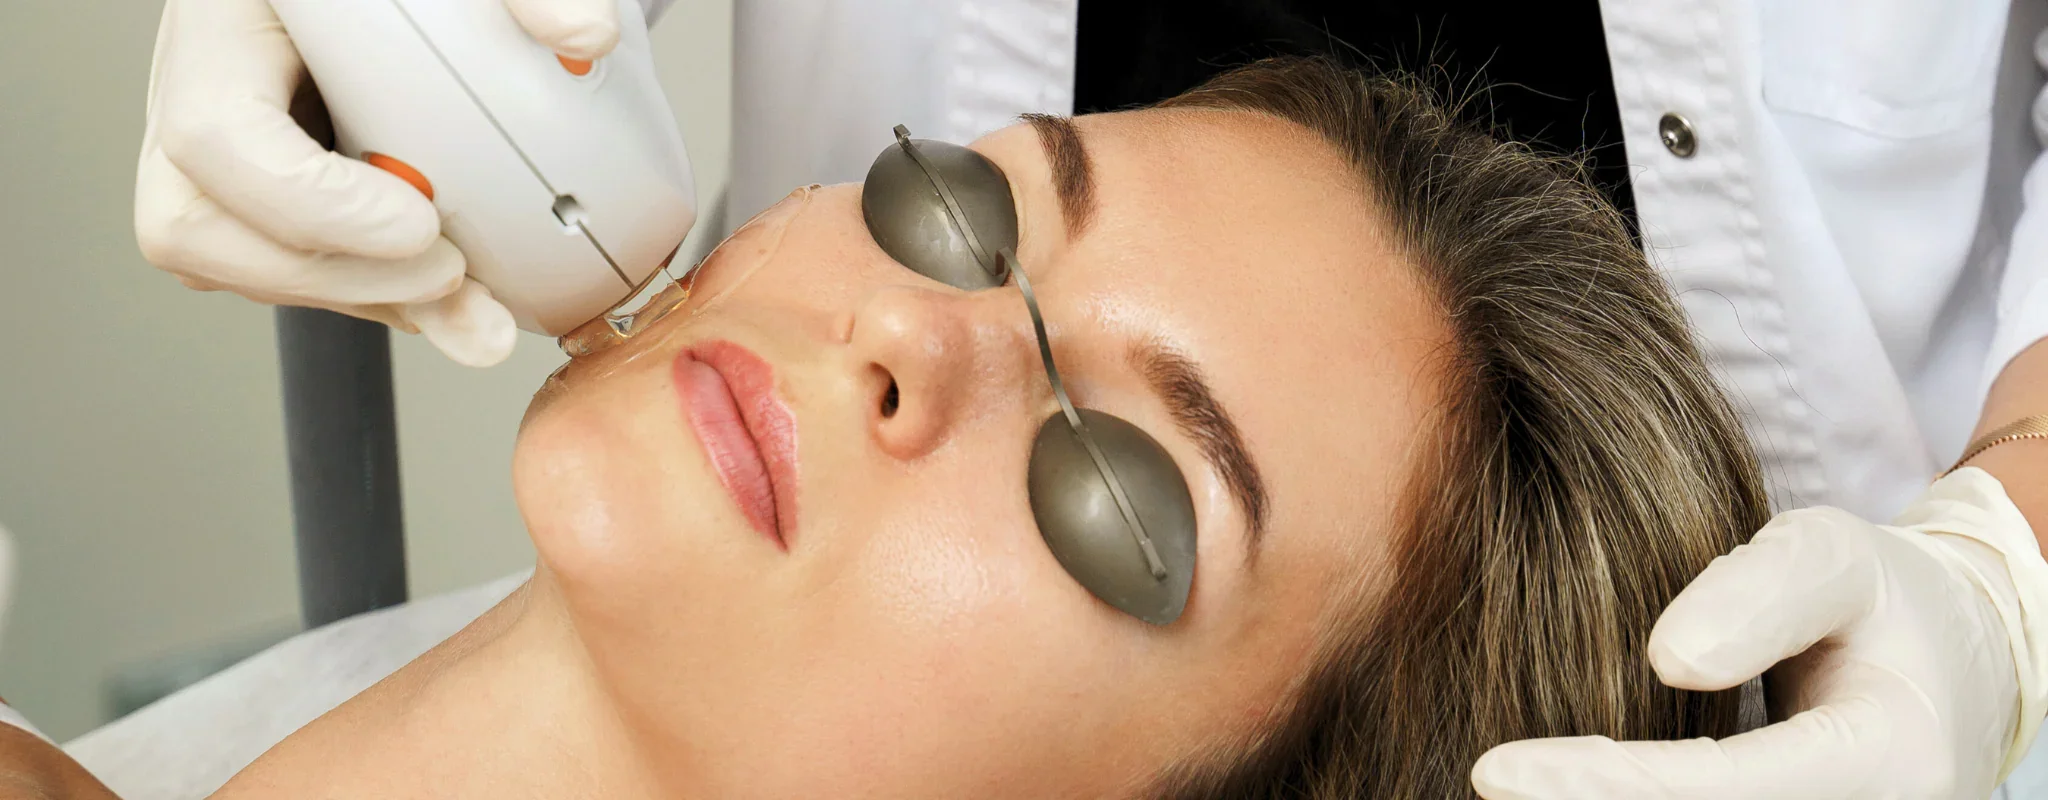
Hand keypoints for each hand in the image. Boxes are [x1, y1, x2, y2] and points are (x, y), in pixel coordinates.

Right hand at [134, 0, 622, 366]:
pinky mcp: (255, 198)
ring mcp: (217, 153)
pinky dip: (370, 296)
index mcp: (225, 19)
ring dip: (358, 298)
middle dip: (335, 277)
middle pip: (195, 225)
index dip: (310, 202)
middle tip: (453, 274)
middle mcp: (199, 88)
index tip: (421, 224)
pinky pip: (280, 275)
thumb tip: (585, 34)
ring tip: (461, 291)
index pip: (215, 131)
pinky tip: (445, 289)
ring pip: (233, 267)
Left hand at [1472, 467, 2047, 798]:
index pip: (1719, 791)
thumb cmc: (1878, 599)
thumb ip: (1759, 593)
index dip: (1600, 785)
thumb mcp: (1834, 555)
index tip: (1495, 771)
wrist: (1953, 665)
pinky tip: (1567, 790)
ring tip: (1516, 788)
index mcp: (1888, 762)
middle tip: (1491, 784)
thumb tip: (1666, 659)